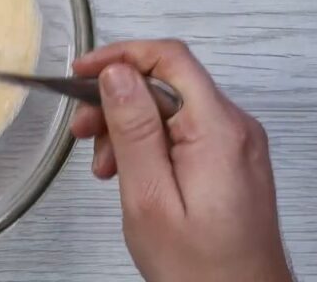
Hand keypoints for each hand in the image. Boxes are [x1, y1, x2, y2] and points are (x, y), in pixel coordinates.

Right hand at [71, 40, 292, 281]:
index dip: (120, 56)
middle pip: (167, 82)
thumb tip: (117, 73)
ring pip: (171, 107)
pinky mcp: (230, 160)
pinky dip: (148, 143)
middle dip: (116, 99)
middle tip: (81, 130)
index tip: (81, 73)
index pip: (169, 58)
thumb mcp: (150, 198)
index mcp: (218, 129)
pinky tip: (129, 172)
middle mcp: (235, 127)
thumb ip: (134, 131)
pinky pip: (183, 130)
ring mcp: (236, 144)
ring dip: (128, 126)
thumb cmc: (200, 269)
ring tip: (104, 166)